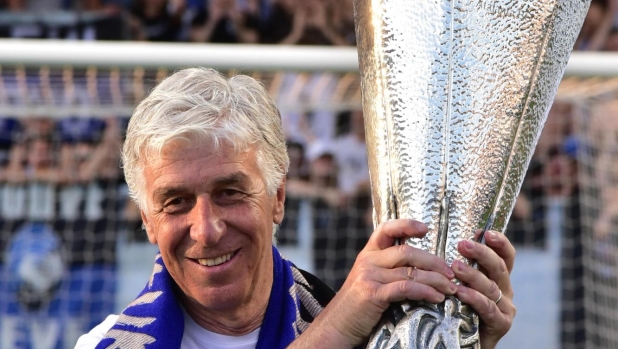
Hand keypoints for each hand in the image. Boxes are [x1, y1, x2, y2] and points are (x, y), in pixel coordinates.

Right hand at [300, 219, 456, 346]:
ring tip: (451, 288)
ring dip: (436, 280)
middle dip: (434, 262)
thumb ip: (387, 269)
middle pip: (407, 252)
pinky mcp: (373, 293)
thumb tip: (421, 267)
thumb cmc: (357, 306)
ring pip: (411, 271)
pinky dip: (426, 292)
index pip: (386, 229)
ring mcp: (369, 276)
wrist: (336, 326)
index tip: (425, 228)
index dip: (407, 225)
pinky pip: (406, 288)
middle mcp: (367, 260)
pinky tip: (437, 298)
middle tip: (451, 273)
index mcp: (368, 253)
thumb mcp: (368, 279)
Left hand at [453, 230, 515, 348]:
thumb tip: (448, 240)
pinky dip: (474, 299)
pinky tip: (461, 292)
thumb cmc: (460, 308)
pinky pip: (488, 308)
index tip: (485, 231)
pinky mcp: (501, 324)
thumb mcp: (463, 283)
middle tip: (462, 244)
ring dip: (473, 275)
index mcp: (498, 277)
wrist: (465, 342)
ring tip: (455, 267)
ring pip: (491, 286)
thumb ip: (461, 267)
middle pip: (499, 267)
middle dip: (481, 253)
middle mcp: (505, 290)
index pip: (505, 256)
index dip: (500, 242)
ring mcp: (506, 308)